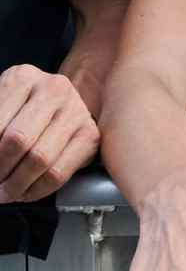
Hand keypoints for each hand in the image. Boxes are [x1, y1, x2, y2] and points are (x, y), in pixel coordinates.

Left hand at [0, 65, 99, 202]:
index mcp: (22, 77)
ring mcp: (77, 110)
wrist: (55, 106)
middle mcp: (55, 89)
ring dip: (15, 186)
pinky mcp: (91, 134)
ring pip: (40, 159)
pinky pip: (59, 173)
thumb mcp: (0, 109)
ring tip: (4, 193)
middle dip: (0, 172)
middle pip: (18, 141)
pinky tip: (24, 192)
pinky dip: (36, 191)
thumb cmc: (17, 111)